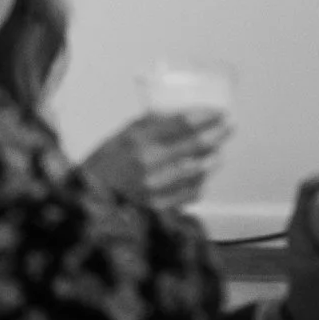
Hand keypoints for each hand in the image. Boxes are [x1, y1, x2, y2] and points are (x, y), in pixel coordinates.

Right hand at [79, 110, 231, 207]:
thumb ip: (148, 125)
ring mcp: (157, 187)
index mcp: (136, 141)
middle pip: (193, 147)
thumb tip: (182, 114)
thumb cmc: (104, 163)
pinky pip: (191, 193)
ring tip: (217, 153)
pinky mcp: (162, 206)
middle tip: (229, 127)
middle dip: (216, 135)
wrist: (89, 199)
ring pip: (197, 171)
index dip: (204, 117)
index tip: (219, 112)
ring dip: (211, 159)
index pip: (179, 125)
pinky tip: (199, 176)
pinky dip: (198, 182)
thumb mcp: (120, 136)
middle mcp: (149, 164)